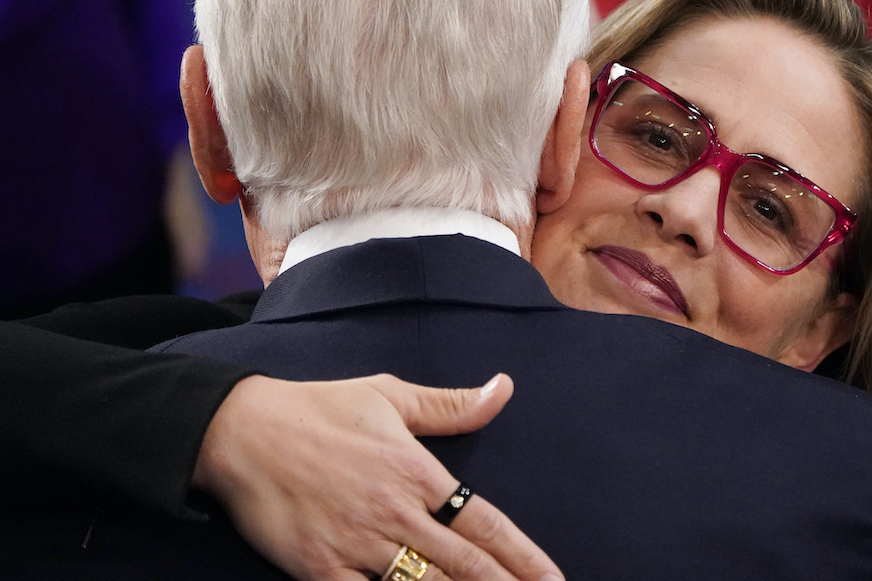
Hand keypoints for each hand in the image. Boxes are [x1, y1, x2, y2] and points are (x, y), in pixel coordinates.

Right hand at [193, 373, 562, 580]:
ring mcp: (356, 546)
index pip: (486, 523)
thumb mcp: (390, 395)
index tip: (552, 578)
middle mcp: (394, 513)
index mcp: (417, 472)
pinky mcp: (320, 570)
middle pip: (465, 566)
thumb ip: (451, 406)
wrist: (240, 431)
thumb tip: (504, 389)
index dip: (524, 557)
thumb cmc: (320, 409)